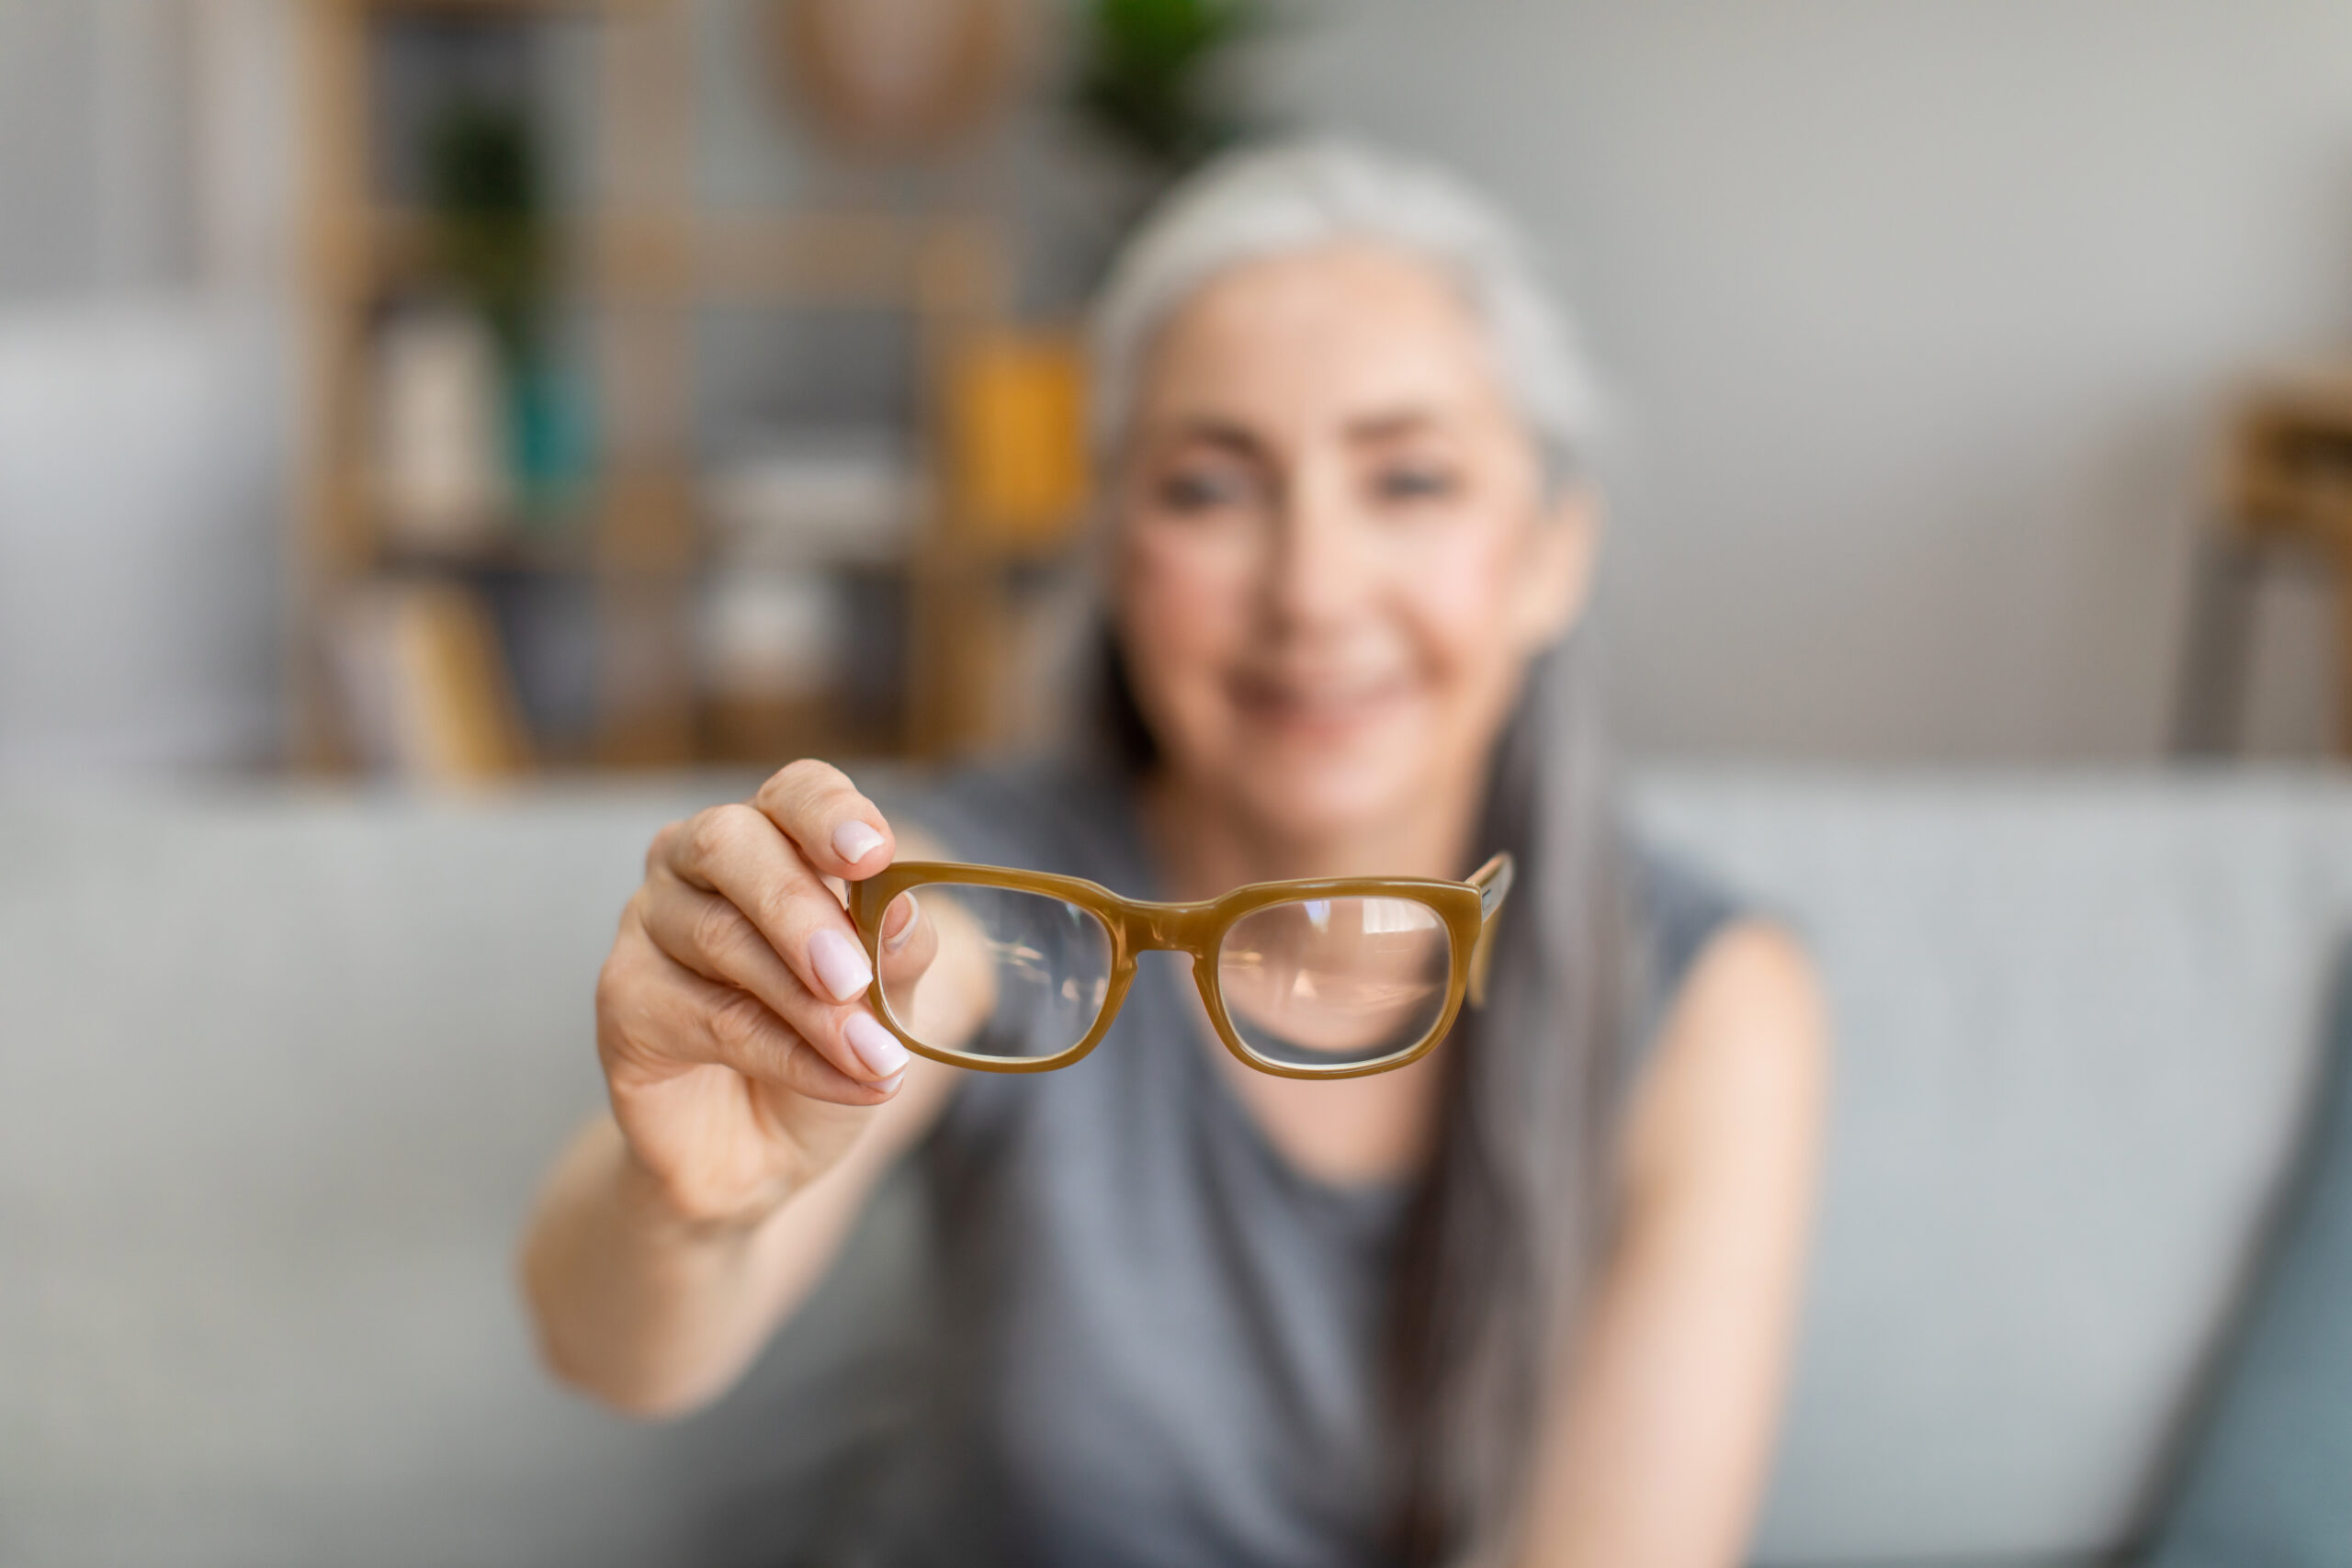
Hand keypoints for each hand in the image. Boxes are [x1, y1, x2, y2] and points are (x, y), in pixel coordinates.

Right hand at [592, 761, 933, 1227]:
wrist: (762, 1149)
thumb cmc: (824, 1046)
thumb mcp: (886, 1002)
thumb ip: (897, 953)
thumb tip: (904, 907)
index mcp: (771, 836)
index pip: (795, 793)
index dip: (830, 813)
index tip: (873, 854)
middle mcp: (695, 862)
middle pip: (732, 844)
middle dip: (800, 909)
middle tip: (854, 977)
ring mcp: (649, 924)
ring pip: (721, 939)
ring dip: (810, 1007)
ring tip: (877, 1058)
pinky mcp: (622, 998)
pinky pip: (706, 1017)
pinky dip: (786, 1055)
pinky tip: (844, 1083)